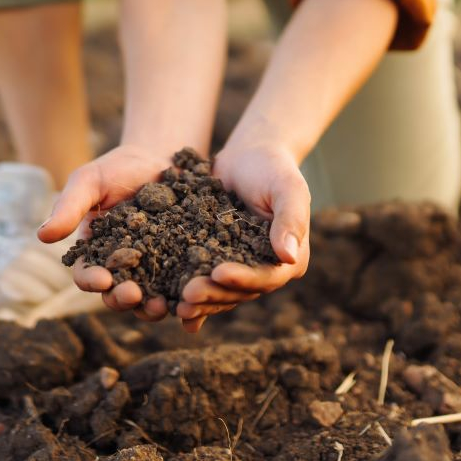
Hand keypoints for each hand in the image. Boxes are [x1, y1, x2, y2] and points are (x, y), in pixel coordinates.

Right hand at [36, 144, 173, 323]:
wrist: (159, 159)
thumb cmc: (116, 169)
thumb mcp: (89, 181)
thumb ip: (69, 208)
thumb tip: (41, 236)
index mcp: (95, 251)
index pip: (86, 274)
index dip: (91, 281)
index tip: (102, 280)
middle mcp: (122, 266)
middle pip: (116, 294)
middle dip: (122, 299)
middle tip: (134, 295)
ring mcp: (151, 268)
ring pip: (147, 297)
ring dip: (150, 307)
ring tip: (161, 306)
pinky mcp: (179, 264)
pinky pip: (178, 286)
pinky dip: (181, 297)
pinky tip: (188, 300)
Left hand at [174, 141, 310, 329]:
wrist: (248, 156)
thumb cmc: (273, 167)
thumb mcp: (287, 188)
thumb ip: (290, 219)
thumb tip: (288, 256)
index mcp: (290, 258)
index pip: (266, 277)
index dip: (243, 279)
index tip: (218, 274)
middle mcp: (266, 269)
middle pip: (240, 291)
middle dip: (214, 294)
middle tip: (187, 296)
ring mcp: (240, 267)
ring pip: (220, 291)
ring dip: (200, 301)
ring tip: (177, 305)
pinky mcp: (216, 259)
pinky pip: (204, 279)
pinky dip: (188, 291)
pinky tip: (170, 305)